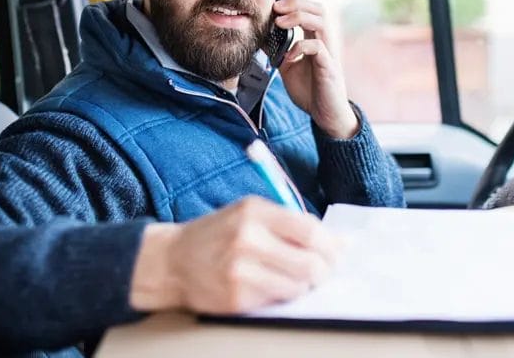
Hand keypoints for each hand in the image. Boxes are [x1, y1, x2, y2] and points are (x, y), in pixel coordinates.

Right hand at [129, 197, 339, 313]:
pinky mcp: (236, 298)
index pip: (310, 231)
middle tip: (320, 272)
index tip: (337, 253)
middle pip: (310, 264)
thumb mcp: (251, 215)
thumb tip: (341, 242)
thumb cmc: (218, 235)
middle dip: (324, 271)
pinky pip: (277, 301)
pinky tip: (268, 286)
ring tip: (291, 278)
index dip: (331, 246)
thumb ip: (293, 224)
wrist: (172, 261)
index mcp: (255, 211)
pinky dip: (281, 296)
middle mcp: (247, 239)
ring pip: (298, 287)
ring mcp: (240, 271)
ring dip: (302, 286)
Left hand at [274, 0, 358, 138]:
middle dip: (296, 1)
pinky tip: (289, 56)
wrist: (324, 112)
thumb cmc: (309, 87)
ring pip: (321, 20)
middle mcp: (324, 39)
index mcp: (313, 36)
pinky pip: (317, 48)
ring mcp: (328, 51)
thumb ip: (278, 48)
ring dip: (299, 17)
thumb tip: (259, 34)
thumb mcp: (287, 64)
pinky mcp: (328, 66)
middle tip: (276, 7)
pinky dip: (301, 47)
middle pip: (316, 7)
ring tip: (281, 22)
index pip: (306, 6)